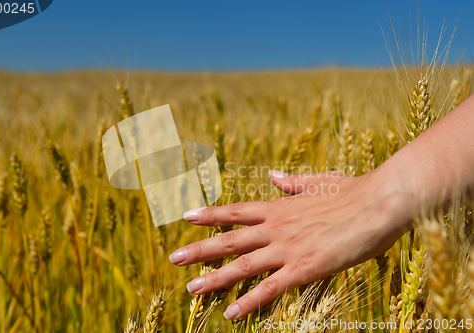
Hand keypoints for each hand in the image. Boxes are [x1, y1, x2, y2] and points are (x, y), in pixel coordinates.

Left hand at [169, 168, 411, 319]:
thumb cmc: (352, 191)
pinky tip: (231, 314)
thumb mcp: (317, 182)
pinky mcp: (305, 268)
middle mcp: (276, 227)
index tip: (186, 217)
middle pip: (229, 240)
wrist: (379, 202)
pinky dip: (249, 302)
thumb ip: (290, 182)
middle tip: (173, 258)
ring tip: (191, 288)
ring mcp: (288, 248)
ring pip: (243, 266)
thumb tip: (272, 176)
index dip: (209, 215)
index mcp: (279, 207)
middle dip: (199, 250)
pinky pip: (270, 289)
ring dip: (215, 278)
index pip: (235, 211)